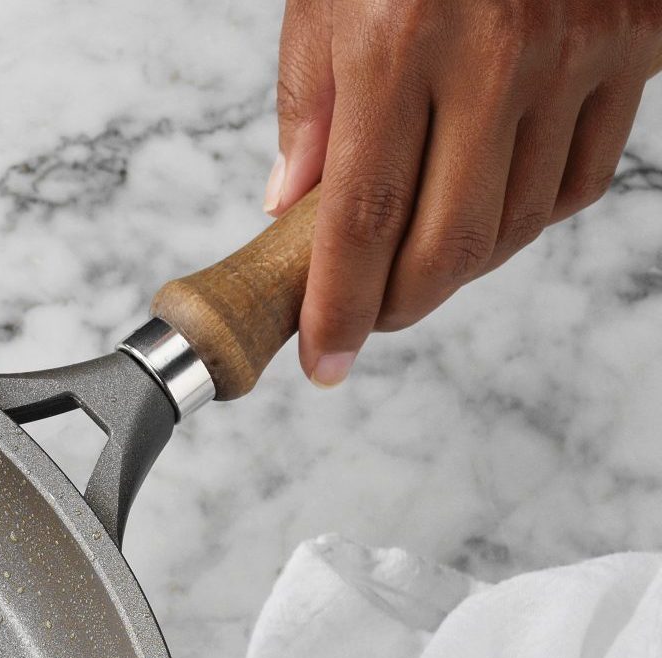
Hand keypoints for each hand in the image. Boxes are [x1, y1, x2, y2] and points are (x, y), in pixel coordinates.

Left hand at [268, 0, 661, 385]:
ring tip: (421, 260)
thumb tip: (292, 212)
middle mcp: (497, 53)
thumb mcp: (329, 0)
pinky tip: (489, 203)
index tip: (323, 359)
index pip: (364, 220)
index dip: (341, 307)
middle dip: (404, 303)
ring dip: (466, 262)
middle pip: (452, 242)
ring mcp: (578, 50)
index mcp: (400, 44)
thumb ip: (310, 109)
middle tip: (370, 317)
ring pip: (522, 219)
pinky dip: (531, 211)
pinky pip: (582, 174)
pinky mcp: (636, 44)